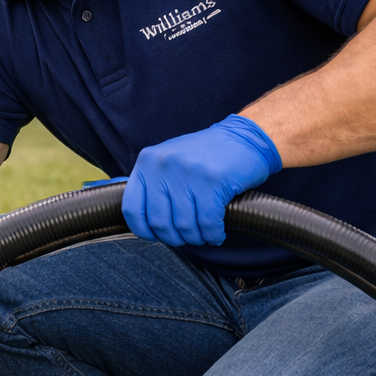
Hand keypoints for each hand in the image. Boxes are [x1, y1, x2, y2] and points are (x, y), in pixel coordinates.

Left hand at [122, 114, 282, 245]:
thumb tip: (143, 221)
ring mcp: (187, 172)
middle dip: (174, 237)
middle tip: (186, 237)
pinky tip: (216, 234)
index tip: (154, 236)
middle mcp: (163, 165)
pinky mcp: (212, 181)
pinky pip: (207, 222)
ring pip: (184, 224)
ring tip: (203, 235)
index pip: (131, 207)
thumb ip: (153, 184)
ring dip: (195, 237)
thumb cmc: (206, 155)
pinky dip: (212, 234)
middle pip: (159, 221)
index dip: (142, 229)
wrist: (243, 138)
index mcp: (147, 162)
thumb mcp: (169, 161)